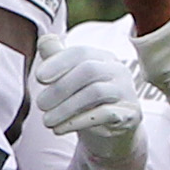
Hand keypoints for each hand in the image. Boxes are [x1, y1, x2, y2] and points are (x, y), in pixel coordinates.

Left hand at [34, 34, 143, 160]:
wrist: (111, 131)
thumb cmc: (85, 100)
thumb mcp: (69, 79)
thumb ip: (57, 59)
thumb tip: (44, 39)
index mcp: (102, 58)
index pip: (80, 53)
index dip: (58, 62)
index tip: (38, 77)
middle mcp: (117, 71)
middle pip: (89, 70)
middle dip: (59, 88)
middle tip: (40, 104)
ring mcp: (126, 92)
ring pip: (95, 93)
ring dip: (65, 108)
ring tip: (47, 121)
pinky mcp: (130, 114)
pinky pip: (105, 114)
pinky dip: (78, 121)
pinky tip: (60, 128)